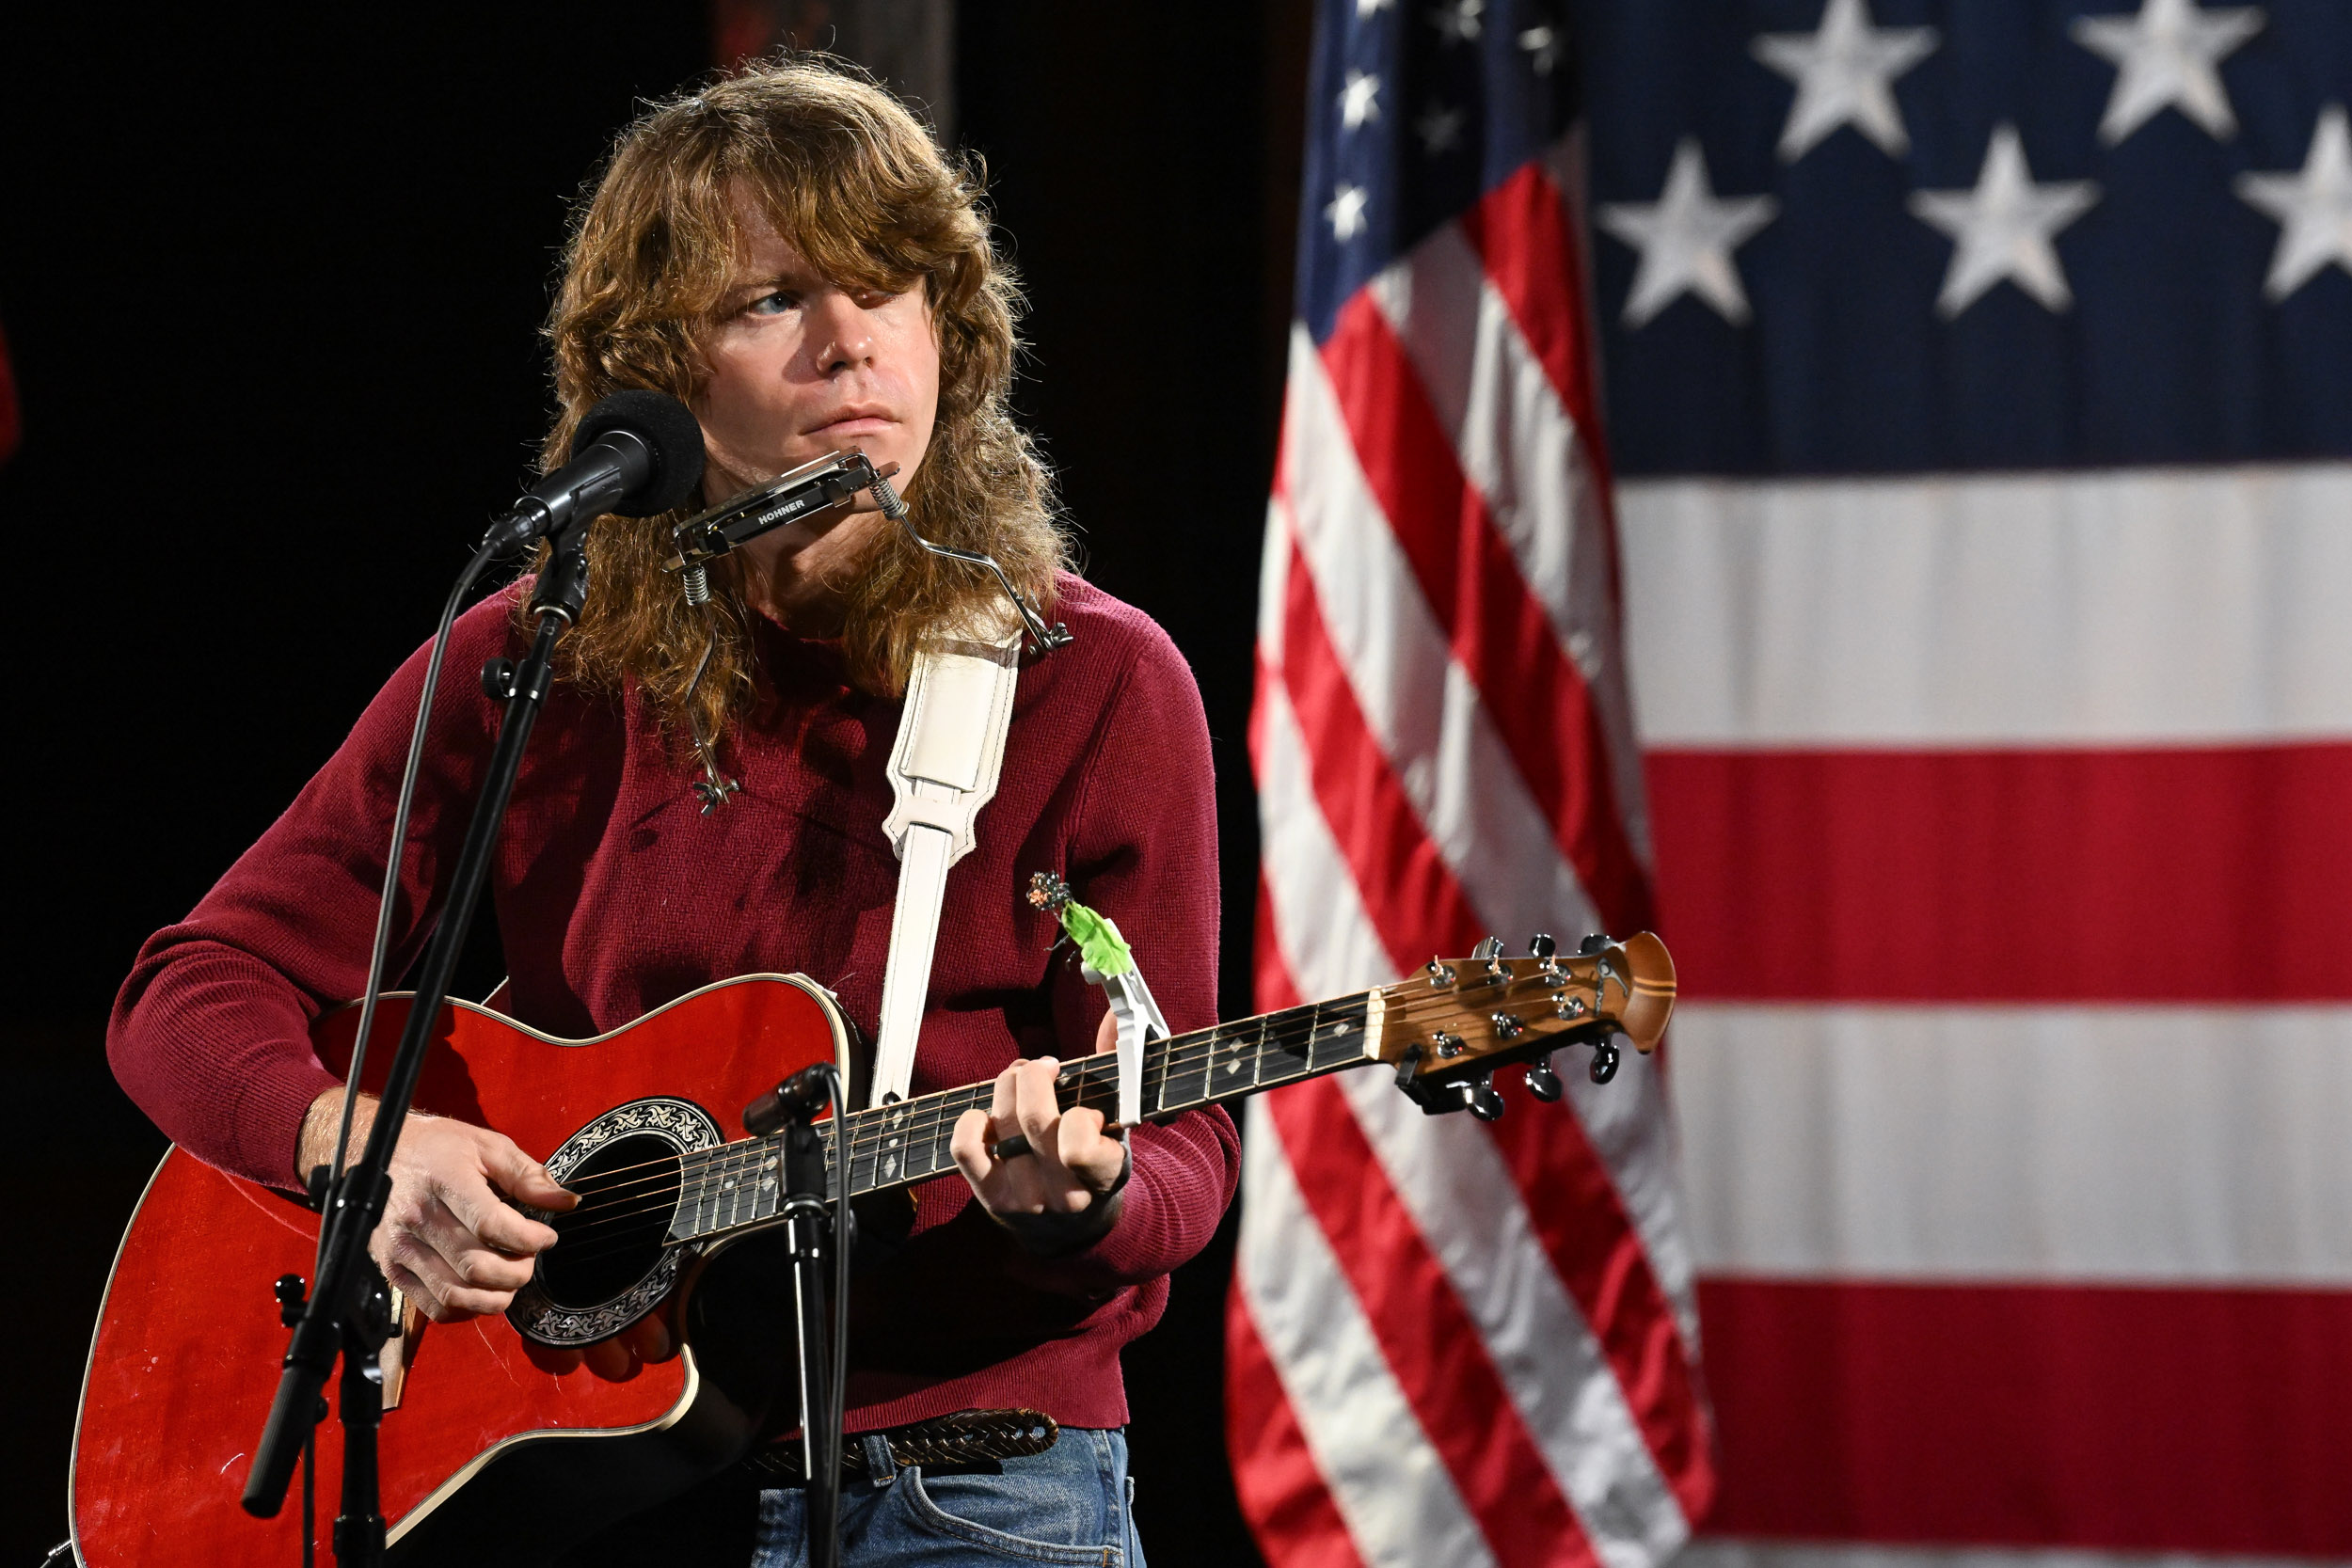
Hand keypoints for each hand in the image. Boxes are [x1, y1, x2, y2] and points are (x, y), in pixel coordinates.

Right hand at [296, 1087, 576, 1325]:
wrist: (378, 1153)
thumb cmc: (437, 1148)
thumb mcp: (487, 1146)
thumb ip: (528, 1176)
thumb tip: (567, 1201)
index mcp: (444, 1181)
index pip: (491, 1225)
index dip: (529, 1239)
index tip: (546, 1236)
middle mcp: (417, 1217)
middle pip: (476, 1266)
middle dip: (517, 1272)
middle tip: (529, 1259)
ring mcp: (400, 1247)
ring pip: (455, 1294)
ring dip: (495, 1297)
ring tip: (510, 1278)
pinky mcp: (391, 1268)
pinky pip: (433, 1307)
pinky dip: (466, 1310)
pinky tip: (481, 1291)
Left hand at [950, 1010, 1128, 1243]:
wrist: (1072, 1228)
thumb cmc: (1096, 1160)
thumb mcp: (1117, 1124)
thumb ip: (1117, 1067)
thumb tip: (1114, 1013)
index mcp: (1103, 1174)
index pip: (1079, 1144)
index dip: (1079, 1115)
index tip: (1085, 1108)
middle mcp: (1062, 1191)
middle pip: (1032, 1117)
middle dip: (1033, 1075)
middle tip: (1043, 1068)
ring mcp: (1023, 1197)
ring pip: (1001, 1123)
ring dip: (1007, 1086)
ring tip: (1019, 1082)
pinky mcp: (991, 1198)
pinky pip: (966, 1148)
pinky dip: (972, 1120)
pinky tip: (989, 1115)